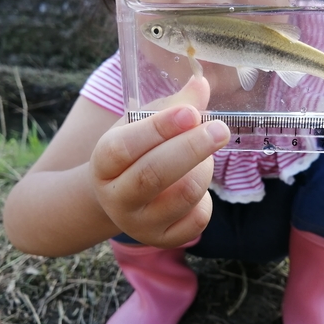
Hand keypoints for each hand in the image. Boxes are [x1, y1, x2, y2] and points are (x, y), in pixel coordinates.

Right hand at [89, 77, 230, 247]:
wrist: (121, 197)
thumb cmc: (136, 153)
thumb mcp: (142, 126)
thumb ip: (172, 105)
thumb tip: (202, 84)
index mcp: (103, 164)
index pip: (124, 147)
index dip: (158, 128)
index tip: (190, 112)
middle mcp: (117, 198)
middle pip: (153, 175)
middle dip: (191, 148)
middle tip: (220, 129)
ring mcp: (140, 224)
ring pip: (184, 194)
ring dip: (204, 168)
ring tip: (204, 155)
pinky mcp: (164, 240)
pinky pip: (198, 218)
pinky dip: (207, 198)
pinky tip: (197, 185)